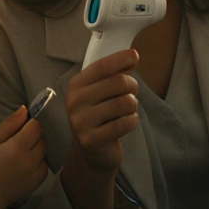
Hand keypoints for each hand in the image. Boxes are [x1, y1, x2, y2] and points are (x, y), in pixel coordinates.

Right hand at [0, 106, 48, 208]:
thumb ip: (9, 125)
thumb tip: (24, 110)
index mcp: (18, 146)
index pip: (36, 126)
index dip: (31, 124)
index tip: (22, 127)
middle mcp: (31, 158)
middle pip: (42, 139)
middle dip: (33, 136)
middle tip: (18, 142)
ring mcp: (37, 171)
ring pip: (44, 151)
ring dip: (36, 149)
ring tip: (21, 155)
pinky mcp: (40, 181)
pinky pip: (45, 165)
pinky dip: (38, 162)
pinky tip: (25, 166)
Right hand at [65, 50, 139, 175]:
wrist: (91, 151)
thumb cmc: (100, 116)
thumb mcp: (102, 91)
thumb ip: (114, 73)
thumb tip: (132, 56)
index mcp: (76, 85)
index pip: (102, 66)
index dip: (121, 59)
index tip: (135, 56)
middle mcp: (74, 101)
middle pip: (118, 82)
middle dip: (132, 87)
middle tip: (131, 95)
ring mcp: (80, 121)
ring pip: (124, 103)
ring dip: (133, 106)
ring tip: (126, 111)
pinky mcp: (91, 140)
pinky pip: (125, 123)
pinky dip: (132, 121)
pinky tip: (126, 123)